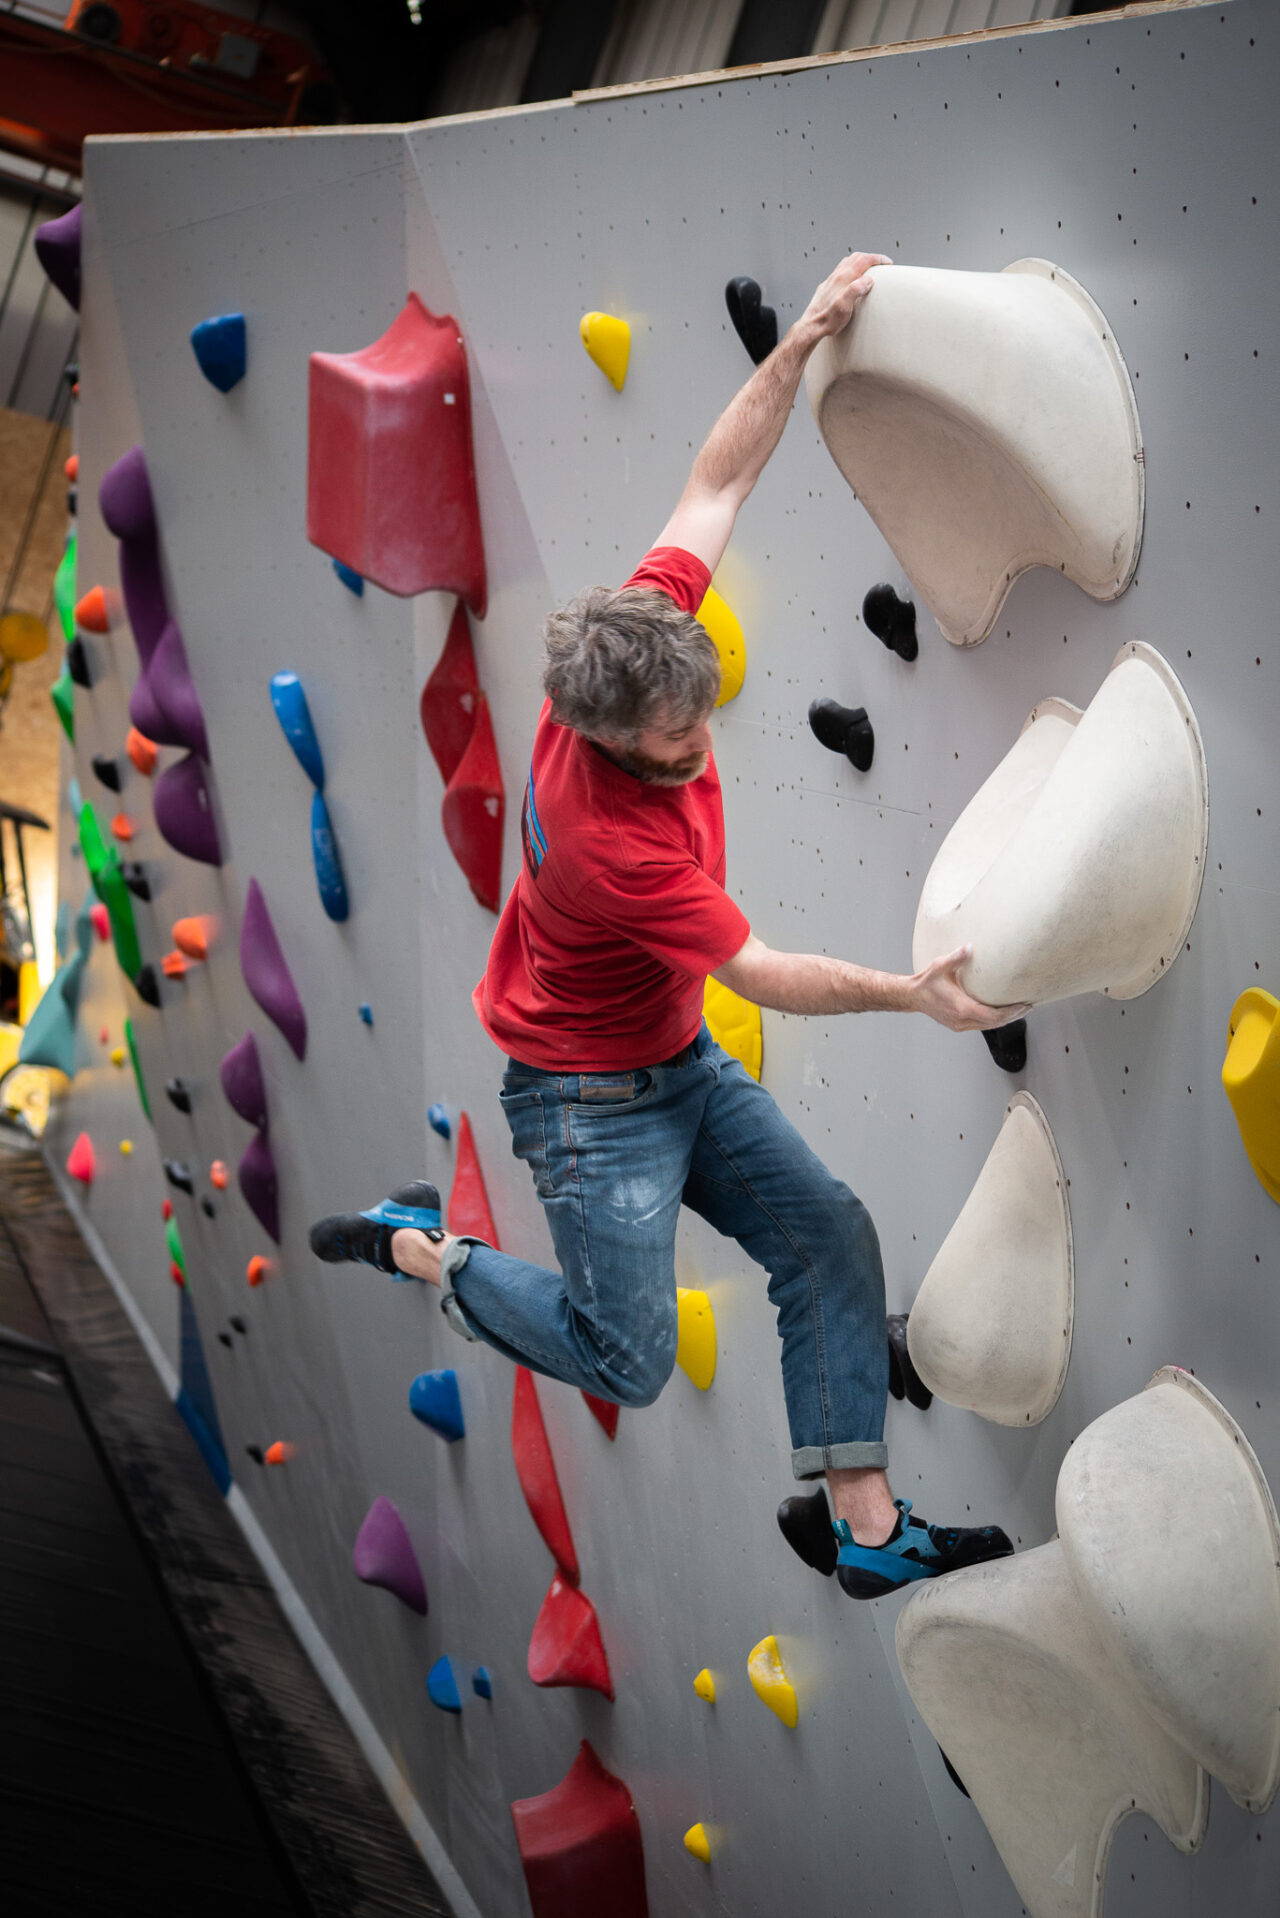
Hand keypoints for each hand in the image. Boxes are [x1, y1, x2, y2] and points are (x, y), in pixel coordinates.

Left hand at [799, 251, 892, 341]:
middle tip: (881, 262)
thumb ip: (855, 290)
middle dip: (871, 257)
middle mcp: (836, 276)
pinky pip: (840, 270)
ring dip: (860, 261)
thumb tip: (868, 280)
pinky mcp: (827, 287)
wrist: (811, 326)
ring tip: (869, 266)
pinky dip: (851, 268)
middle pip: (856, 258)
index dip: (878, 259)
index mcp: (843, 278)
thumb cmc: (827, 320)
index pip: (864, 260)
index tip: (887, 262)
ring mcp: (831, 280)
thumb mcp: (845, 306)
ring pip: (847, 262)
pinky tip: (851, 277)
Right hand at [909, 946, 1031, 1032]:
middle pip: (995, 1023)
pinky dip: (994, 1020)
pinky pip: (981, 1025)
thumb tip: (970, 947)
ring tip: (1020, 1010)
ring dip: (1005, 1019)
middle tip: (1028, 1007)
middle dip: (1013, 1016)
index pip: (993, 1015)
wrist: (912, 996)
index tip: (1024, 1005)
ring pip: (989, 1026)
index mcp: (961, 1008)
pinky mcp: (958, 1025)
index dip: (1011, 1012)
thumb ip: (957, 957)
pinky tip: (1002, 1013)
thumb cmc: (927, 982)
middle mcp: (962, 1020)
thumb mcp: (940, 966)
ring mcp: (960, 1025)